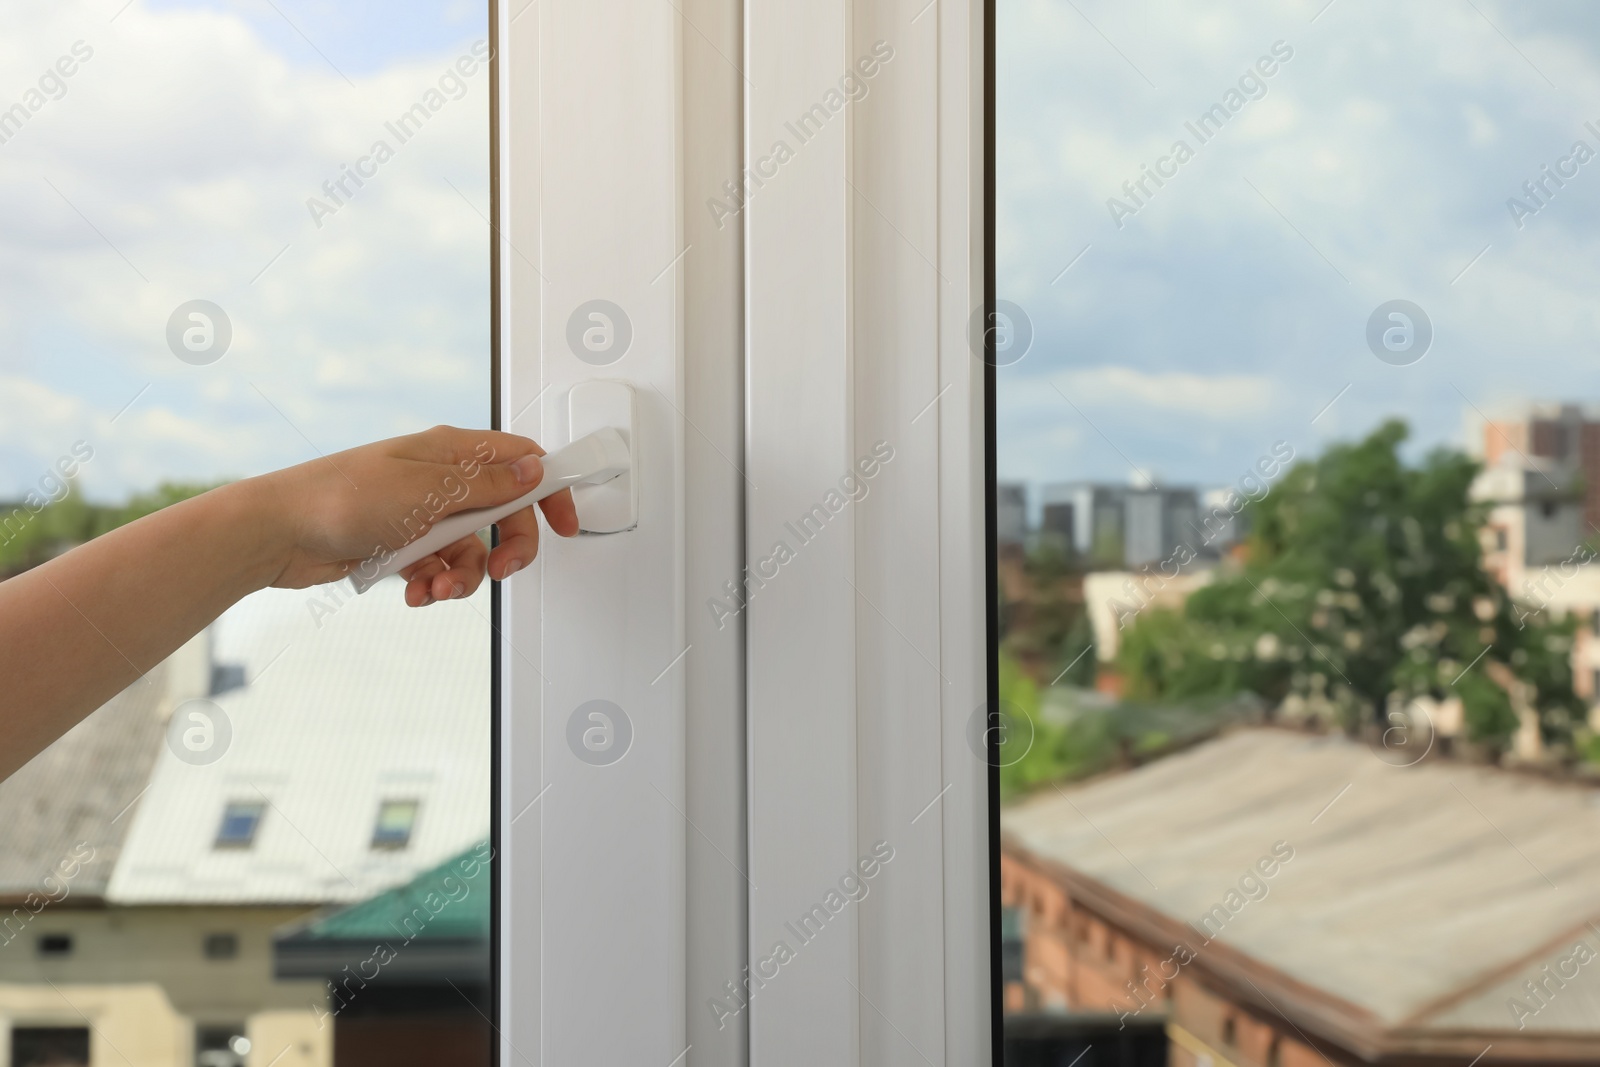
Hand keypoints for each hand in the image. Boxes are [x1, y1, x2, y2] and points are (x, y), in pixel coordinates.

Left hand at [248, 425, 578, 605]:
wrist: (277, 532)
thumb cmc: (341, 498)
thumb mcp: (427, 491)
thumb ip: (487, 485)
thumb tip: (534, 472)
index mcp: (453, 451)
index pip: (523, 462)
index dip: (550, 491)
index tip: (566, 524)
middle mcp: (441, 478)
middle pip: (503, 514)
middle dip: (508, 548)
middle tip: (503, 570)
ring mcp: (422, 511)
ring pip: (472, 549)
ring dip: (463, 577)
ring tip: (436, 589)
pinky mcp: (402, 541)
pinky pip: (439, 567)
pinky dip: (433, 584)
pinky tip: (414, 591)